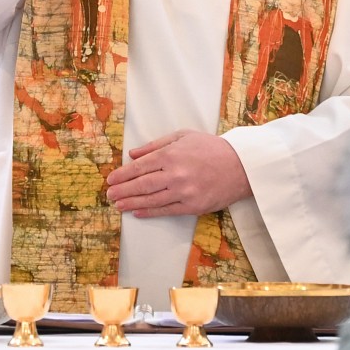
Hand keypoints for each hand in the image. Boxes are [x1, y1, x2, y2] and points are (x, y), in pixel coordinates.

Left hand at [105, 130, 247, 218]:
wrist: (240, 165)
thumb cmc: (210, 147)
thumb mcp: (183, 136)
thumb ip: (156, 145)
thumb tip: (133, 154)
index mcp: (171, 155)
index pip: (140, 167)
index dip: (123, 175)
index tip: (111, 180)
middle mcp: (175, 174)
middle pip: (142, 185)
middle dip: (123, 190)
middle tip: (109, 195)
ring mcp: (184, 192)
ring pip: (151, 200)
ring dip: (132, 203)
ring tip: (118, 205)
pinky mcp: (192, 206)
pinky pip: (166, 211)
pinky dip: (150, 212)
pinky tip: (137, 212)